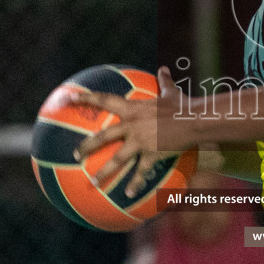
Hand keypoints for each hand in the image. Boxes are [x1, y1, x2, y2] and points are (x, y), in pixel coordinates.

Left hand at [74, 67, 184, 197]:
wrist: (193, 120)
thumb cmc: (183, 105)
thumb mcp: (171, 92)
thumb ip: (164, 81)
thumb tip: (164, 68)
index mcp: (133, 108)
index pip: (104, 100)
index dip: (86, 98)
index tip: (69, 97)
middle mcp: (132, 125)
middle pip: (104, 136)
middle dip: (87, 146)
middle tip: (75, 154)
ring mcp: (140, 141)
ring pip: (117, 158)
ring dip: (104, 171)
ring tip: (94, 182)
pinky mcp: (151, 154)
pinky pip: (141, 171)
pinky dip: (135, 183)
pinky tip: (128, 194)